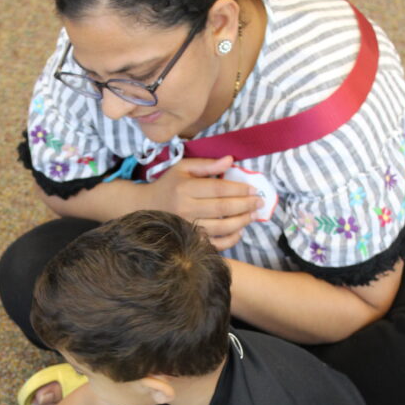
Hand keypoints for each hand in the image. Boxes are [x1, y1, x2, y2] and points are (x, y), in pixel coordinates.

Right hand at [147, 156, 263, 248]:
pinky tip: (239, 232)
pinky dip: (230, 240)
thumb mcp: (183, 168)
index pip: (218, 189)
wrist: (145, 207)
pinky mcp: (189, 241)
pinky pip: (214, 244)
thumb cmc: (168, 185)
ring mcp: (187, 227)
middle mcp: (186, 209)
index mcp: (185, 188)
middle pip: (222, 209)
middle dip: (245, 205)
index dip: (239, 189)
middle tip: (259, 202)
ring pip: (220, 228)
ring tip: (253, 215)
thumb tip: (231, 160)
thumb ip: (206, 164)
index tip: (253, 189)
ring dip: (241, 222)